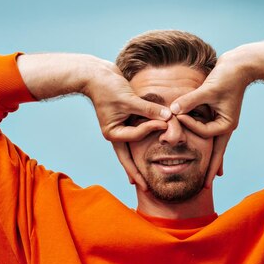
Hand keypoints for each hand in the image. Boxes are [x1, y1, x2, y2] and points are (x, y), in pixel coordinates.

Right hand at [82, 58, 171, 188]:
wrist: (95, 74)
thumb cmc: (108, 86)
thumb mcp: (129, 98)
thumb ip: (148, 109)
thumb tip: (168, 117)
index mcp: (113, 133)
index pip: (136, 136)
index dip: (152, 129)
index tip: (166, 121)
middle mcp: (115, 134)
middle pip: (127, 159)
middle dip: (136, 174)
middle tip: (146, 189)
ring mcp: (119, 130)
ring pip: (130, 151)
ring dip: (137, 164)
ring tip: (143, 181)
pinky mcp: (124, 122)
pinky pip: (135, 137)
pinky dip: (142, 143)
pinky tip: (144, 156)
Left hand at [169, 50, 253, 187]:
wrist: (240, 65)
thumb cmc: (227, 76)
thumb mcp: (208, 89)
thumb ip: (190, 101)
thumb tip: (172, 111)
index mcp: (226, 124)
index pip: (204, 132)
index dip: (189, 124)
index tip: (177, 115)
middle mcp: (225, 127)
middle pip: (217, 154)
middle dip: (211, 170)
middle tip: (204, 188)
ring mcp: (222, 123)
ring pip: (214, 146)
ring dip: (211, 161)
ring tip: (209, 178)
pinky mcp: (218, 116)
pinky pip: (209, 134)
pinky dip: (205, 143)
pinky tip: (205, 152)